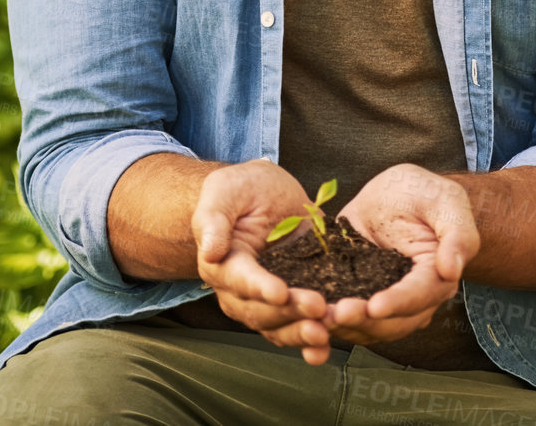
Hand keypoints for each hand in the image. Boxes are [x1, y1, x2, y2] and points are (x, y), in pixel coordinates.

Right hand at [191, 159, 334, 363]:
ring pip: (277, 328)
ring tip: (325, 331)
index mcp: (221, 263)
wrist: (268, 195)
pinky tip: (326, 347)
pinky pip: (296, 329)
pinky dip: (311, 344)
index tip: (281, 292)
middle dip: (289, 312)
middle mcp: (239, 291)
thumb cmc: (243, 188)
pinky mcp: (290, 304)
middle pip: (259, 311)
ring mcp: (265, 301)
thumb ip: (214, 218)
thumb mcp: (226, 189)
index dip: (259, 288)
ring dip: (301, 334)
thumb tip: (209, 250)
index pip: (238, 280)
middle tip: (318, 306)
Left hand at [321, 163, 479, 346]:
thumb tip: (452, 270)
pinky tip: (303, 311)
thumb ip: (457, 235)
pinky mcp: (356, 285)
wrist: (400, 190)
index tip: (374, 307)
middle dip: (363, 321)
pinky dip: (326, 313)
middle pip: (390, 321)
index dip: (398, 304)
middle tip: (335, 315)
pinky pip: (343, 305)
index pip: (419, 297)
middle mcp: (411, 296)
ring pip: (366, 323)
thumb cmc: (428, 194)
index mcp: (436, 278)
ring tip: (316, 317)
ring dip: (342, 325)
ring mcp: (382, 294)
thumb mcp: (447, 202)